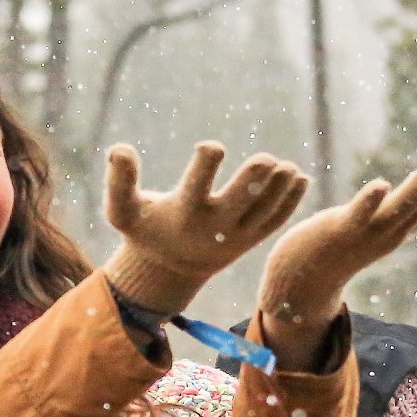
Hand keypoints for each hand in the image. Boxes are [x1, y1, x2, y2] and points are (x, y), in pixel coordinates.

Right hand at [103, 142, 308, 315]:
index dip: (205, 164)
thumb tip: (118, 149)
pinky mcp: (250, 240)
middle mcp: (212, 226)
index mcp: (183, 214)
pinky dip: (289, 201)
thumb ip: (118, 182)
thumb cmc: (146, 230)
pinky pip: (274, 221)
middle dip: (253, 180)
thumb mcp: (123, 212)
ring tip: (288, 167)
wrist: (168, 269)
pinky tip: (298, 177)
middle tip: (265, 160)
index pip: (196, 187)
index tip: (212, 146)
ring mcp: (235, 235)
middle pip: (239, 202)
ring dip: (279, 189)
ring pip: (263, 211)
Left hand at [255, 152, 416, 351]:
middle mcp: (390, 232)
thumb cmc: (333, 250)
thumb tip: (406, 192)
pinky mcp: (339, 231)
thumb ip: (394, 210)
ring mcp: (366, 233)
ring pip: (398, 209)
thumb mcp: (373, 226)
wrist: (297, 284)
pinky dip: (370, 201)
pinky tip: (381, 185)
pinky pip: (357, 215)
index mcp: (400, 227)